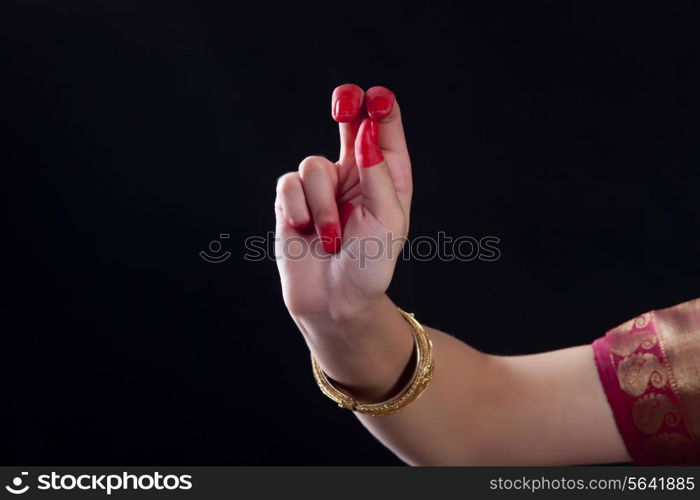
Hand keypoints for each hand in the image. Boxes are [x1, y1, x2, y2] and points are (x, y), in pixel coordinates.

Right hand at [274, 84, 412, 321]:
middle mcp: (354, 175)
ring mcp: (322, 187)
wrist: (333, 300)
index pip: (384, 132)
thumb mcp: (387, 219)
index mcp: (385, 177)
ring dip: (322, 204)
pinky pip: (288, 184)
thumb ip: (377, 174)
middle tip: (345, 100)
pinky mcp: (291, 201)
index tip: (377, 97)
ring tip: (331, 236)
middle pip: (349, 123)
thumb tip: (365, 130)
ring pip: (313, 165)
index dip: (381, 110)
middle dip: (347, 106)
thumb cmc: (369, 264)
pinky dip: (298, 209)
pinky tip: (306, 231)